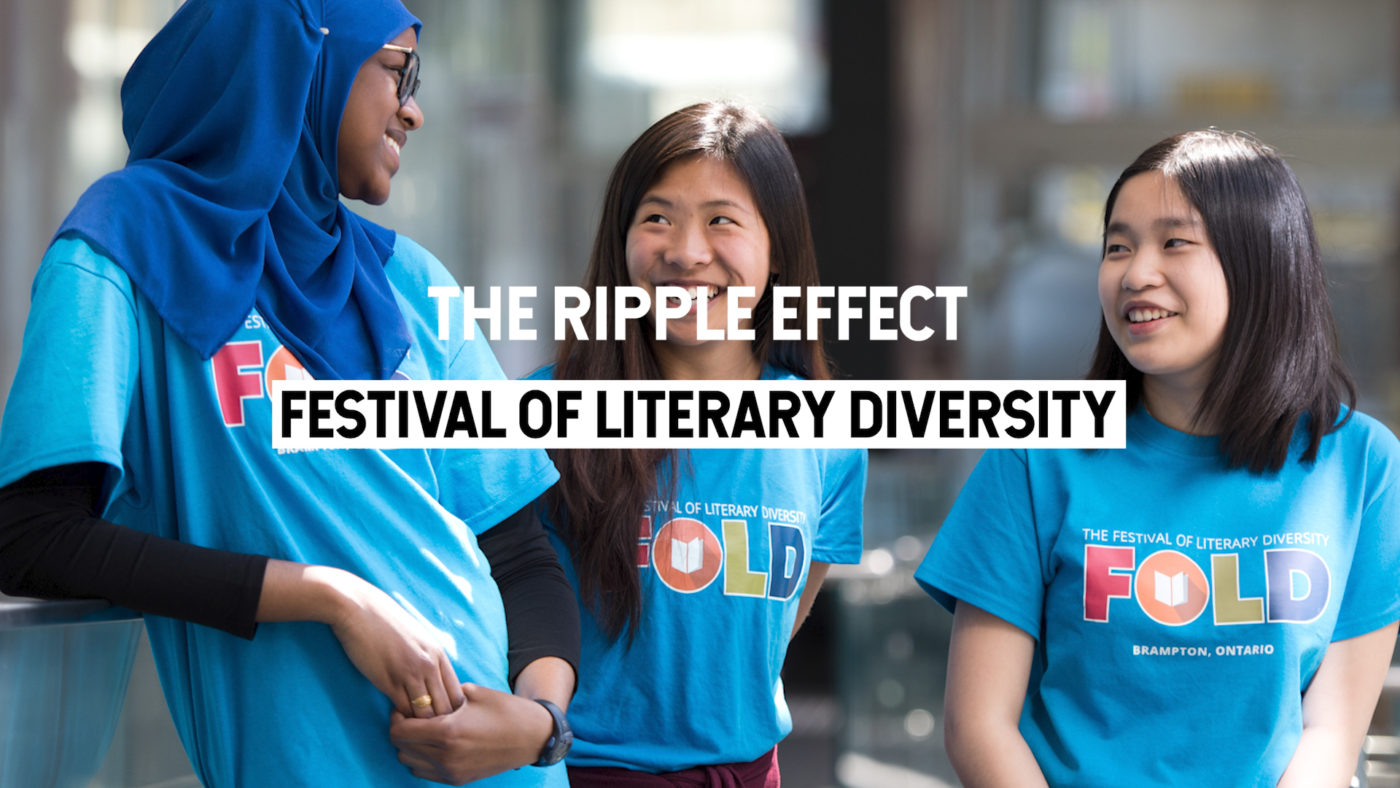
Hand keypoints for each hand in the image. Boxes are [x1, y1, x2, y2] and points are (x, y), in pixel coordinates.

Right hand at [327, 574, 465, 718]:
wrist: (357, 608)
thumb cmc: (384, 622)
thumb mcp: (416, 637)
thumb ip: (428, 658)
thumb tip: (434, 681)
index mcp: (438, 654)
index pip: (457, 694)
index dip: (451, 712)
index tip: (437, 718)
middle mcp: (429, 664)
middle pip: (446, 708)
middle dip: (438, 724)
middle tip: (425, 731)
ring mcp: (409, 673)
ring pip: (426, 714)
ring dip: (419, 725)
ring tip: (411, 727)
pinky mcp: (388, 680)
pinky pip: (403, 710)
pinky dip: (401, 719)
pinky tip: (395, 718)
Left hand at [390, 682, 554, 783]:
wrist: (533, 737)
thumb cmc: (505, 710)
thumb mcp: (473, 692)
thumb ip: (444, 693)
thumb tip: (424, 694)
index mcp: (448, 732)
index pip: (400, 731)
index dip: (397, 717)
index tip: (404, 708)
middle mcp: (446, 756)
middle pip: (401, 748)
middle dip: (401, 731)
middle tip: (411, 718)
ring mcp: (452, 771)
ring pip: (409, 762)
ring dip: (410, 747)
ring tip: (424, 732)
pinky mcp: (458, 780)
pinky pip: (424, 772)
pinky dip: (422, 759)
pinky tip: (435, 745)